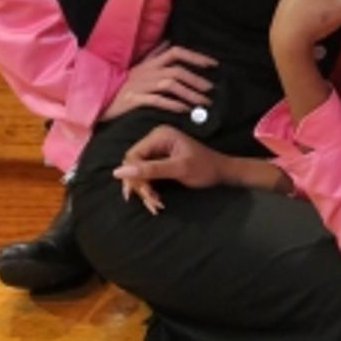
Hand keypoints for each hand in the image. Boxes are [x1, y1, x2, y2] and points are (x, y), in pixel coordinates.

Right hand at [101, 42, 216, 121]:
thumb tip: (169, 41)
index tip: (213, 64)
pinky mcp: (133, 100)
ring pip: (170, 84)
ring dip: (190, 93)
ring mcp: (140, 85)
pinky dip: (173, 104)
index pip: (176, 52)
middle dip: (197, 80)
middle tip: (211, 90)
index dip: (195, 56)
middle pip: (177, 70)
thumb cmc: (122, 85)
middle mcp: (148, 72)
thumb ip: (155, 55)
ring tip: (203, 103)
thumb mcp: (139, 67)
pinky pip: (157, 100)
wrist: (98, 100)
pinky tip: (184, 110)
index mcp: (151, 63)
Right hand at [112, 125, 226, 214]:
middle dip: (140, 186)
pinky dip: (150, 189)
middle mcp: (155, 139)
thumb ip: (150, 170)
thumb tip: (118, 172)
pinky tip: (157, 201)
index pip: (132, 156)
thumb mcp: (179, 169)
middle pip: (133, 165)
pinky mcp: (160, 160)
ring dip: (145, 190)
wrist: (222, 173)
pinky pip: (146, 175)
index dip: (133, 176)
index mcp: (159, 135)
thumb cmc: (205, 168)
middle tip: (153, 203)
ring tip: (156, 205)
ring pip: (138, 172)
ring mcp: (157, 149)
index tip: (145, 194)